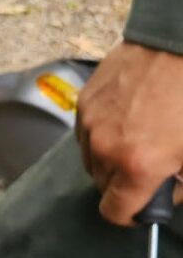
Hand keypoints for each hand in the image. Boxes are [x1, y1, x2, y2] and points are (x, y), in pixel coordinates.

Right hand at [77, 42, 182, 224]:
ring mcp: (90, 125)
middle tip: (149, 164)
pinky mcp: (84, 103)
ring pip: (91, 160)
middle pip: (102, 186)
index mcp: (137, 166)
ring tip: (137, 136)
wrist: (178, 42)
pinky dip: (103, 133)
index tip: (141, 205)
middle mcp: (104, 150)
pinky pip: (86, 133)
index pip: (114, 213)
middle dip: (124, 182)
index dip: (130, 214)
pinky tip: (127, 116)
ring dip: (110, 158)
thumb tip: (167, 196)